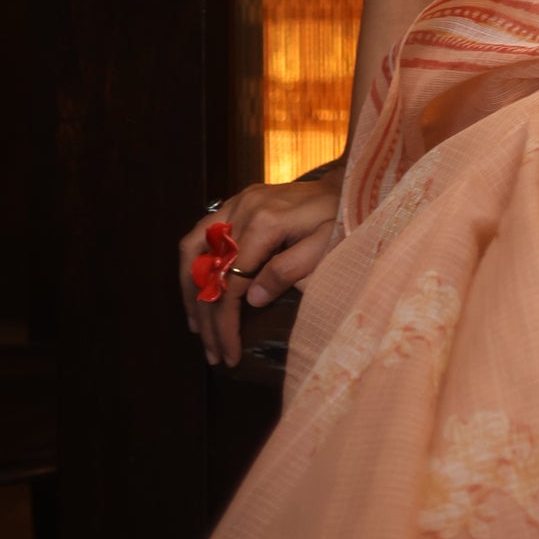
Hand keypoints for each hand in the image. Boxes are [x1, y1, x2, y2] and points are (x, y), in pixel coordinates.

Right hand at [178, 163, 343, 369]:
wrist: (347, 186)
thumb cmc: (341, 218)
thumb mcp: (325, 247)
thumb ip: (289, 271)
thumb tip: (253, 300)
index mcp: (267, 221)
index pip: (232, 282)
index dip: (225, 322)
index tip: (229, 352)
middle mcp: (245, 208)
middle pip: (208, 269)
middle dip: (206, 316)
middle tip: (213, 351)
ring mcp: (239, 201)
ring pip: (193, 248)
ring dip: (191, 291)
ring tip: (198, 327)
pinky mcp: (239, 202)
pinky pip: (201, 234)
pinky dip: (195, 265)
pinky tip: (199, 291)